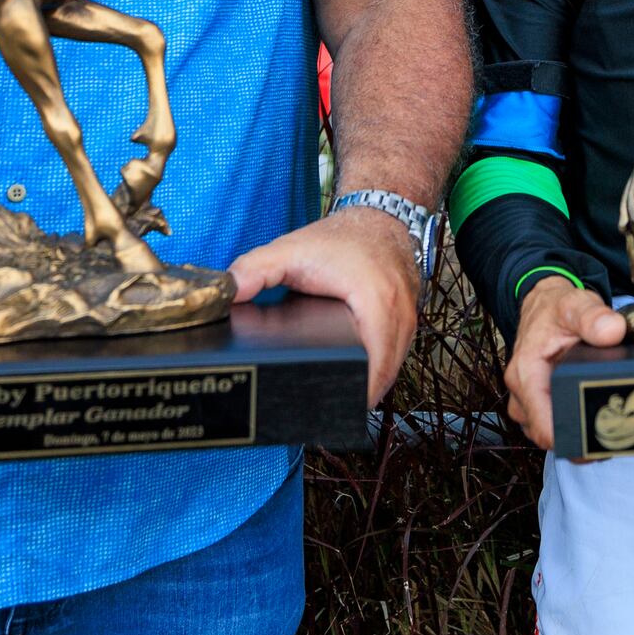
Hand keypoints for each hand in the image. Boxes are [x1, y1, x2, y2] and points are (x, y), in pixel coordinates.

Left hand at [228, 206, 419, 407]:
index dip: (357, 391)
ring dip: (372, 386)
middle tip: (326, 418)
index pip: (376, 361)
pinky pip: (398, 356)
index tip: (335, 410)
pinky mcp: (407, 321)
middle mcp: (400, 311)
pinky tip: (359, 381)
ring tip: (341, 406)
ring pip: (394, 367)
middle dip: (360, 397)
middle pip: (386, 373)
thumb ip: (253, 270)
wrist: (379, 216)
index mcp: (375, 298)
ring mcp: (409, 317)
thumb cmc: (339, 237)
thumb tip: (224, 295)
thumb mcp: (291, 250)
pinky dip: (380, 370)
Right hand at [503, 275, 624, 451]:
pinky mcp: (535, 403)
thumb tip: (613, 332)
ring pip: (548, 433)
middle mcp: (521, 391)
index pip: (542, 426)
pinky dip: (569, 425)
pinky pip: (549, 425)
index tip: (598, 441)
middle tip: (611, 434)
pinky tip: (592, 419)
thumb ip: (593, 317)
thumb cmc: (555, 308)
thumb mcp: (575, 305)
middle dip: (576, 440)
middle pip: (546, 435)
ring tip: (604, 426)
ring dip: (572, 434)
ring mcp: (526, 400)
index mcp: (526, 373)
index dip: (570, 439)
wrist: (543, 305)